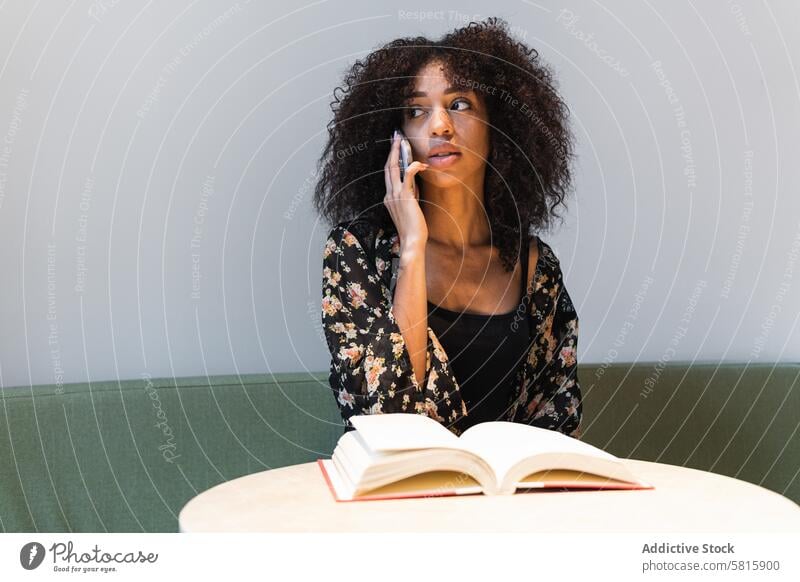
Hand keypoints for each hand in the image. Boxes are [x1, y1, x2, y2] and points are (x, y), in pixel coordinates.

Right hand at [384, 131, 429, 252]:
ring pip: (393, 168)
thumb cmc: (413, 228)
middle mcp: (389, 195)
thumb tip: (415, 183)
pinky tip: (421, 163)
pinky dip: (413, 166)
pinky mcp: (405, 197)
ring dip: (397, 152)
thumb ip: (410, 195)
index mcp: (388, 198)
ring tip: (402, 140)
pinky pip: (407, 176)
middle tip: (395, 136)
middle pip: (387, 167)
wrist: (412, 241)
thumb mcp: (410, 208)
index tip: (395, 147)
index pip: (389, 174)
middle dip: (391, 149)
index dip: (391, 159)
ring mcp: (395, 195)